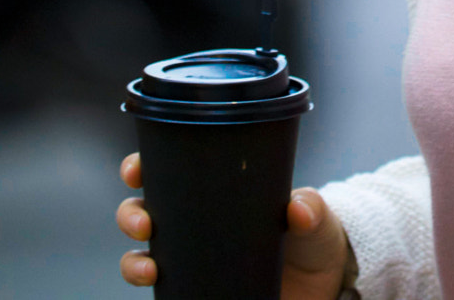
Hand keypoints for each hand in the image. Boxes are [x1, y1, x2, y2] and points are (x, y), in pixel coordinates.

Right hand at [116, 153, 354, 298]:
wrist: (322, 286)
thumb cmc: (313, 238)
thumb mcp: (316, 219)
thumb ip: (311, 209)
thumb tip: (298, 209)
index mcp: (215, 190)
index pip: (165, 170)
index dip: (139, 166)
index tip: (135, 170)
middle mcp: (194, 223)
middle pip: (142, 211)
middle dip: (130, 215)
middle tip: (144, 224)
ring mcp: (192, 259)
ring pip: (142, 256)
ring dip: (132, 263)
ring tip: (148, 271)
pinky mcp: (196, 291)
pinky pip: (165, 294)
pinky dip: (153, 293)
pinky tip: (157, 291)